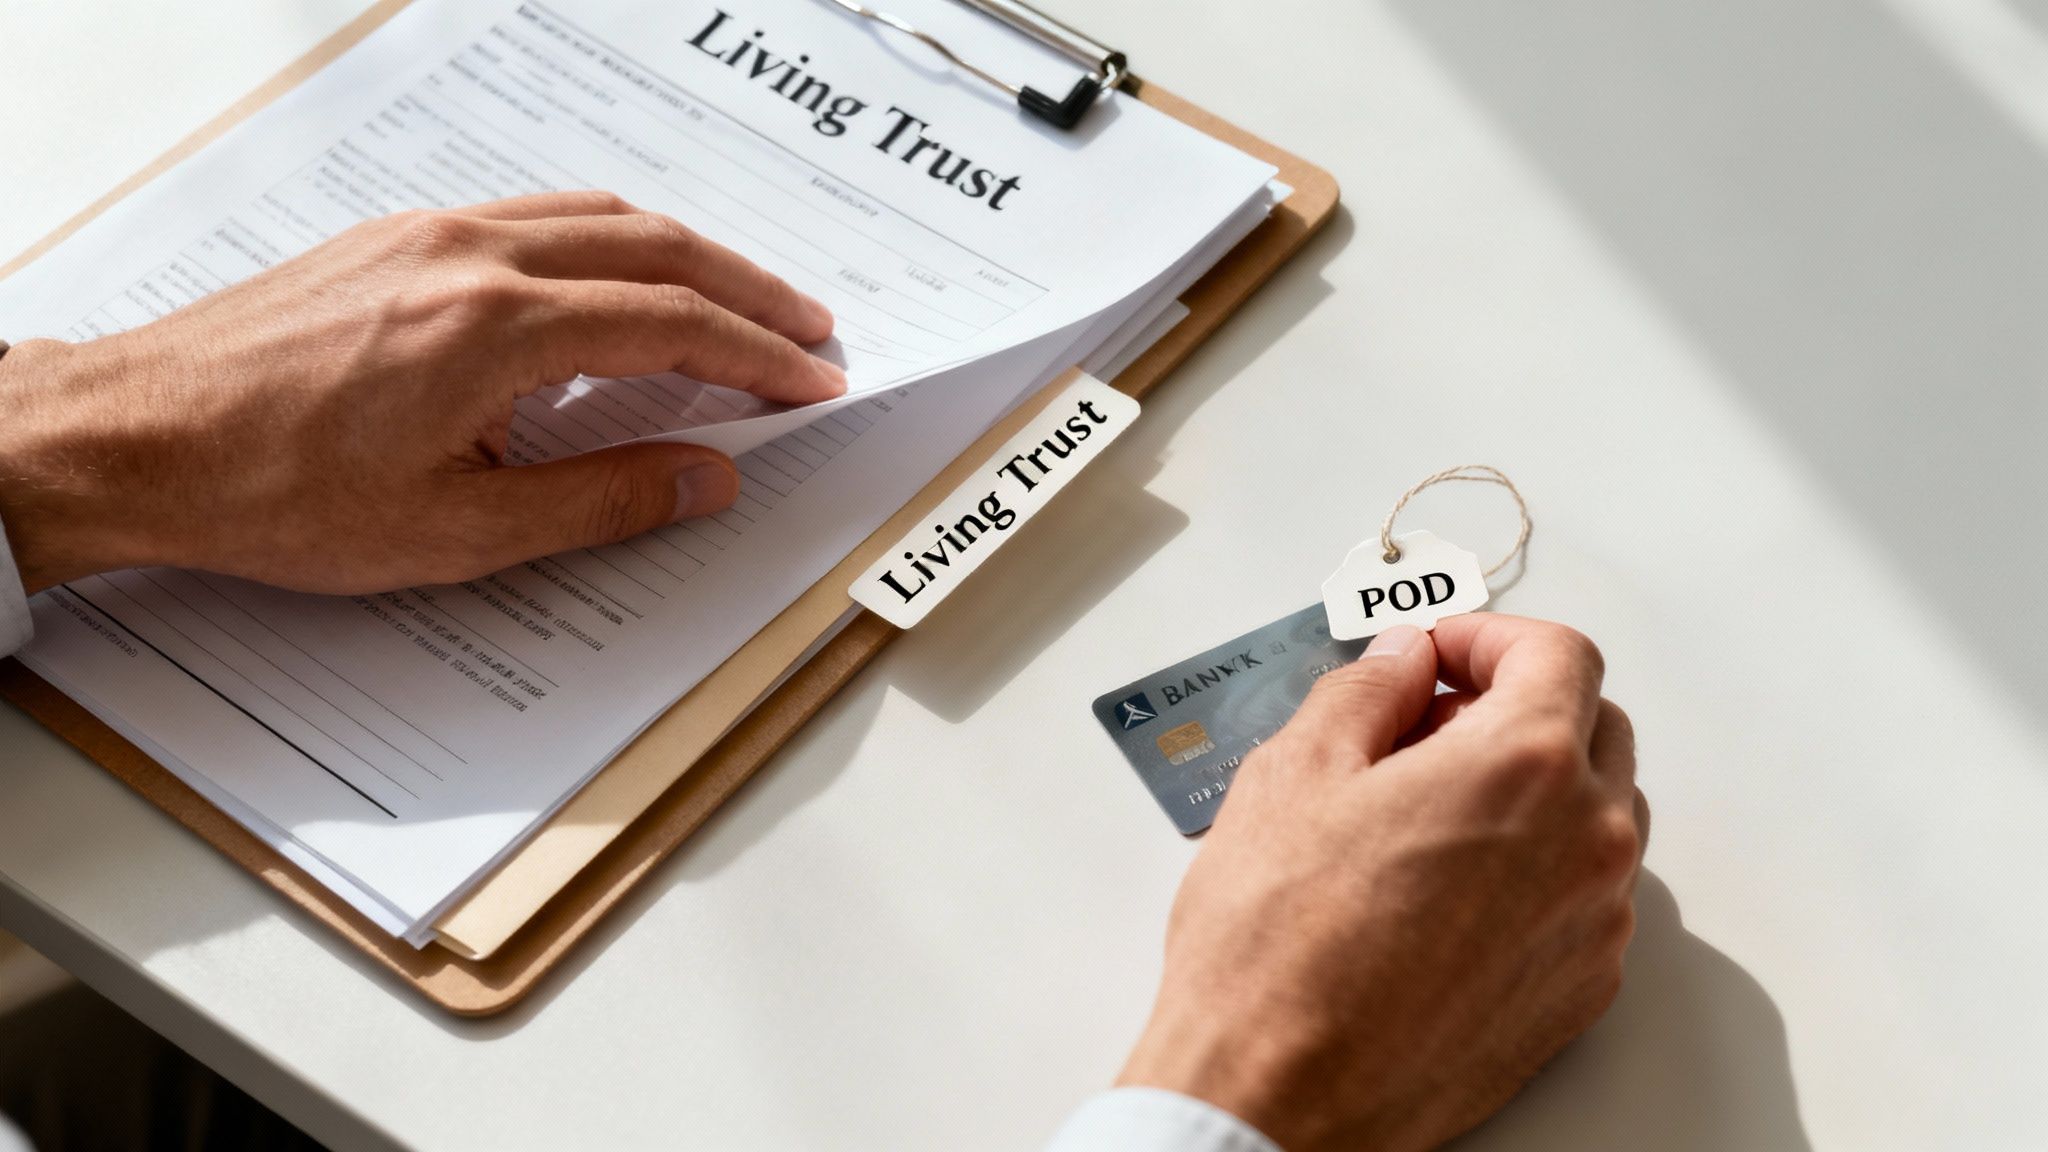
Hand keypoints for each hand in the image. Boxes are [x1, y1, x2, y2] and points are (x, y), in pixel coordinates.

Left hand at [0, 191, 843, 594]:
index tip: (812, 381)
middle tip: (811, 329)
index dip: (760, 356)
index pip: (675, 324)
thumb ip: (602, 500)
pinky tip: (618, 277)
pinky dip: (610, 237)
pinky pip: (537, 213)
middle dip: (748, 291)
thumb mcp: (459, 532)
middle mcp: (474, 256)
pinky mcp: (397, 238)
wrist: (136, 437)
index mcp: (500, 328)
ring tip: (739, 298)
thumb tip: (706, 479)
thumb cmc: (275, 492)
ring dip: (686, 253)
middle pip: (657, 248)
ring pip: (599, 214)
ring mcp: (432, 234)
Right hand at [1118, 614, 1644, 1151]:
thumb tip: (1400, 661)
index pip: (1559, 654)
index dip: (1490, 636)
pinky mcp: (1581, 993)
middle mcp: (1585, 842)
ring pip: (1597, 815)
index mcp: (1522, 766)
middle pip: (1594, 727)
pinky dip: (1535, 867)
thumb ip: (1366, 691)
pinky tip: (1445, 887)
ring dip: (1532, 787)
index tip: (1439, 653)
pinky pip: (1584, 897)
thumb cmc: (1277, 948)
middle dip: (1517, 704)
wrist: (1280, 1094)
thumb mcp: (1293, 774)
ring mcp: (1594, 925)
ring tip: (1428, 809)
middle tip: (1426, 721)